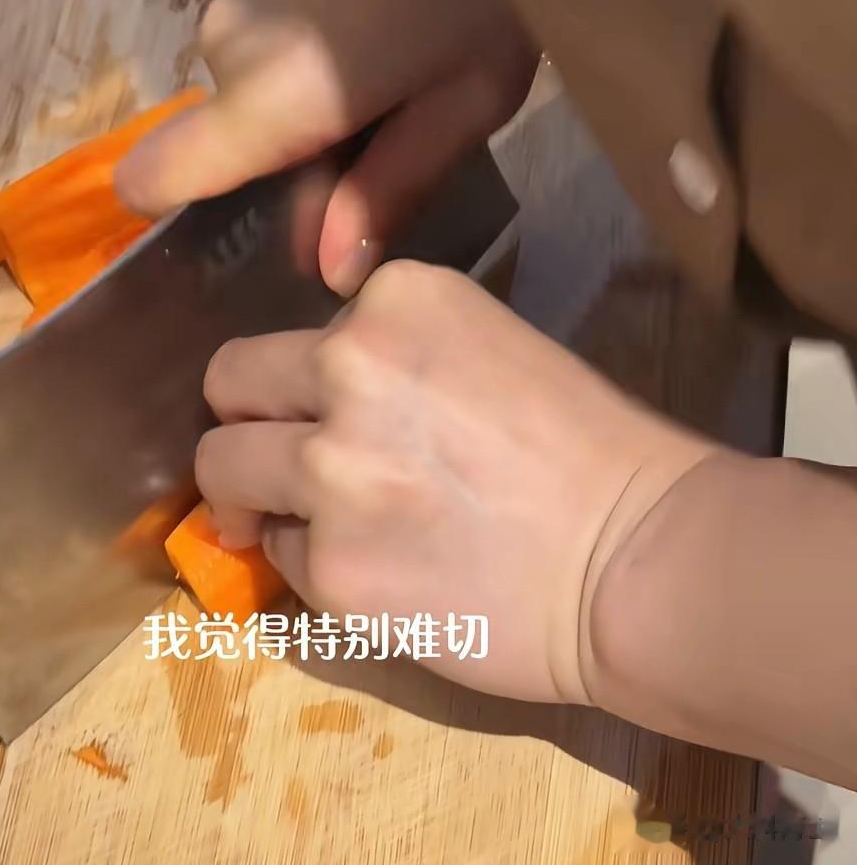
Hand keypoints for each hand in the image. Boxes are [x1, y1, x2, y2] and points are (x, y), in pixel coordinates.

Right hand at [116, 0, 538, 295]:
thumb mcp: (468, 97)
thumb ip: (388, 186)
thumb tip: (327, 268)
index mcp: (271, 97)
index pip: (154, 180)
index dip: (186, 221)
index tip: (268, 234)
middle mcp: (225, 52)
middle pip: (229, 150)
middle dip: (298, 164)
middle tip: (400, 136)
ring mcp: (234, 1)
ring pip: (251, 100)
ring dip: (310, 111)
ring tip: (411, 74)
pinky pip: (265, 54)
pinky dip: (311, 64)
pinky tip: (390, 30)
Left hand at [196, 260, 716, 702]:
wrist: (644, 562)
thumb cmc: (590, 451)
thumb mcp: (485, 347)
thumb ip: (392, 355)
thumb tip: (313, 396)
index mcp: (395, 298)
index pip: (297, 329)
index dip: (315, 377)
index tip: (350, 411)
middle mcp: (348, 364)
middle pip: (229, 382)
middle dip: (249, 420)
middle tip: (279, 454)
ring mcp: (330, 468)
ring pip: (224, 470)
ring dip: (257, 495)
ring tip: (315, 519)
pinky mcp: (331, 565)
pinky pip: (278, 553)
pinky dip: (310, 561)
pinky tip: (375, 571)